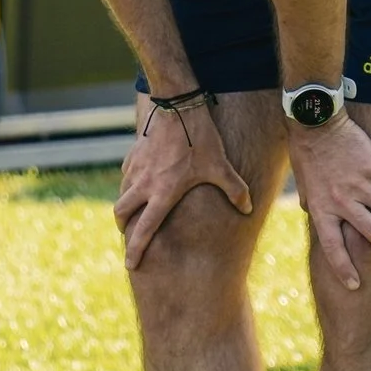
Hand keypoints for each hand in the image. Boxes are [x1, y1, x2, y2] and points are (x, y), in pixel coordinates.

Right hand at [114, 101, 252, 269]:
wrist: (177, 105)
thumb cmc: (199, 138)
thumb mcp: (220, 165)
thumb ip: (234, 189)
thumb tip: (248, 208)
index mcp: (163, 194)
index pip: (144, 230)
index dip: (136, 250)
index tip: (130, 265)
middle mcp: (144, 184)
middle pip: (122, 214)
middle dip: (123, 228)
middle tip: (129, 236)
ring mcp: (136, 168)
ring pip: (122, 194)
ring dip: (125, 206)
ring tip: (133, 211)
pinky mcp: (134, 153)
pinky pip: (126, 174)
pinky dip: (129, 183)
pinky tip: (140, 181)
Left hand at [288, 116, 370, 290]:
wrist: (316, 124)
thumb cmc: (308, 158)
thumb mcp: (306, 190)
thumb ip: (316, 209)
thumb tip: (319, 224)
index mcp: (322, 210)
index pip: (333, 247)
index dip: (343, 269)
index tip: (355, 286)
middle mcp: (342, 200)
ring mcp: (359, 183)